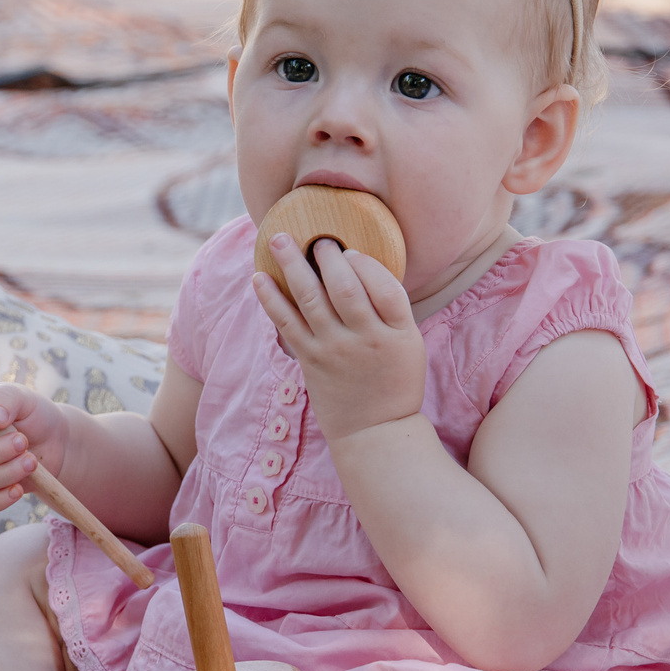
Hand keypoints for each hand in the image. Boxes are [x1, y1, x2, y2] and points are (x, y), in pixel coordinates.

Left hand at [254, 235, 424, 441]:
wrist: (375, 430)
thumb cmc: (395, 380)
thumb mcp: (410, 343)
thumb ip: (391, 307)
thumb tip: (360, 264)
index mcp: (399, 332)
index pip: (386, 286)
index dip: (366, 263)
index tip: (352, 252)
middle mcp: (367, 339)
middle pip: (345, 287)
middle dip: (328, 257)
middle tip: (318, 240)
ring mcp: (335, 350)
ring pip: (311, 299)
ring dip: (292, 266)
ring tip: (280, 240)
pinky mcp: (310, 360)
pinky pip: (287, 323)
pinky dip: (271, 298)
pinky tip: (259, 277)